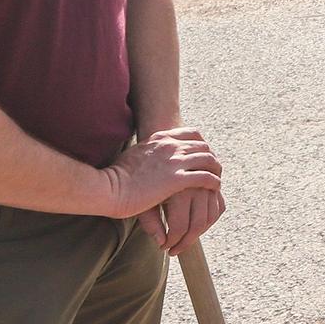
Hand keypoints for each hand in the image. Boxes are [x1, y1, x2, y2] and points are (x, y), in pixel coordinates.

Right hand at [105, 128, 221, 218]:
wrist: (107, 188)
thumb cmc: (114, 177)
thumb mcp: (133, 155)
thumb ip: (146, 153)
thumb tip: (147, 158)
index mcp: (159, 138)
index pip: (192, 134)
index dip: (203, 144)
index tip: (205, 155)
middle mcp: (170, 146)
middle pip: (203, 146)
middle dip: (211, 158)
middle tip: (214, 169)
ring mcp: (174, 161)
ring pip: (208, 160)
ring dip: (216, 170)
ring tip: (217, 180)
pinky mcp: (176, 179)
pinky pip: (205, 177)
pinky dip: (214, 182)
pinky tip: (214, 189)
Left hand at [136, 188, 225, 255]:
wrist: (155, 159)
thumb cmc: (144, 180)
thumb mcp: (143, 200)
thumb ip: (151, 223)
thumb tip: (161, 242)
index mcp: (178, 188)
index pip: (180, 226)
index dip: (173, 241)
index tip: (165, 248)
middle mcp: (196, 184)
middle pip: (198, 224)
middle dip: (186, 242)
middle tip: (175, 249)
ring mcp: (207, 182)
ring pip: (211, 217)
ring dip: (200, 233)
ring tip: (186, 239)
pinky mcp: (213, 182)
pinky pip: (218, 207)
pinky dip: (210, 219)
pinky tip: (197, 225)